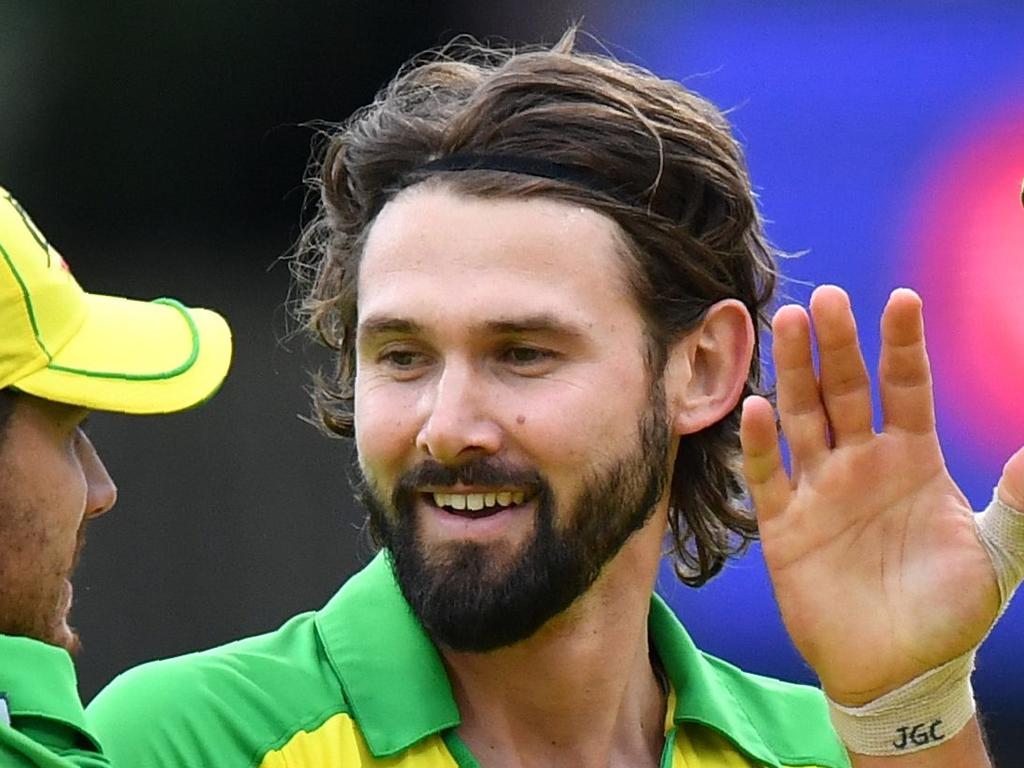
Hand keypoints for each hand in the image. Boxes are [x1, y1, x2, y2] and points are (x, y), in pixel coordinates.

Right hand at [740, 285, 1020, 705]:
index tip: (902, 299)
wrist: (899, 671)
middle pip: (843, 391)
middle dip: (837, 345)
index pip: (906, 388)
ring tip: (789, 324)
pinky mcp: (784, 525)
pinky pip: (768, 476)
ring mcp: (819, 490)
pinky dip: (759, 444)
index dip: (903, 345)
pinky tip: (755, 408)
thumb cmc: (950, 611)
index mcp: (913, 460)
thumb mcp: (995, 554)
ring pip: (801, 418)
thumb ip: (1017, 501)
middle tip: (829, 299)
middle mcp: (861, 463)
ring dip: (793, 373)